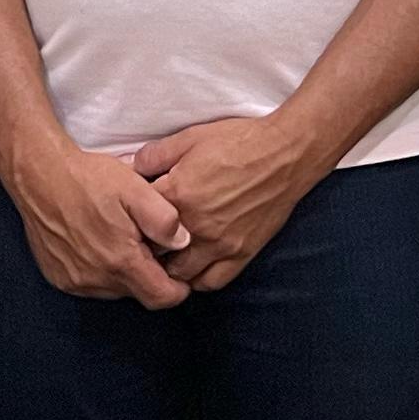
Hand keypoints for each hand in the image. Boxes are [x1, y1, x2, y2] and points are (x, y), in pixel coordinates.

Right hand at [8, 134, 195, 306]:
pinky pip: (91, 285)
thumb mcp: (135, 189)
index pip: (161, 298)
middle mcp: (96, 279)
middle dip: (150, 274)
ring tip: (122, 238)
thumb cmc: (87, 178)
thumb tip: (182, 242)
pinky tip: (99, 242)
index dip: (178, 289)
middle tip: (147, 242)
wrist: (38, 175)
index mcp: (120, 261)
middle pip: (138, 293)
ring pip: (115, 290)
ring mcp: (74, 281)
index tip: (180, 270)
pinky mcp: (58, 277)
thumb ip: (163, 219)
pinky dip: (102, 270)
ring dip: (124, 272)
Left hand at [130, 115, 323, 294]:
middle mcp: (194, 225)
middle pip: (154, 252)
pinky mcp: (241, 254)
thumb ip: (155, 155)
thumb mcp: (190, 137)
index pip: (138, 218)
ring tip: (169, 257)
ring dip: (170, 267)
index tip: (133, 218)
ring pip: (180, 274)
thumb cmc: (239, 141)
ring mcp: (218, 244)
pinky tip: (195, 267)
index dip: (132, 219)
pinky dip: (198, 280)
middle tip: (146, 241)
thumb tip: (132, 169)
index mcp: (177, 193)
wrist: (285, 154)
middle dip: (147, 248)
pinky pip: (212, 282)